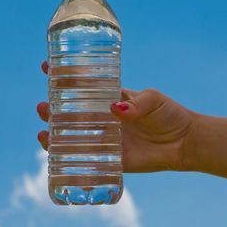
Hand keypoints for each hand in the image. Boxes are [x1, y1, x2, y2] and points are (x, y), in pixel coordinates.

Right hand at [36, 61, 197, 171]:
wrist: (184, 142)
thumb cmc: (170, 115)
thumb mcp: (153, 100)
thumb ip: (137, 103)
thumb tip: (115, 109)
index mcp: (111, 98)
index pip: (83, 85)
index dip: (64, 76)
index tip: (46, 67)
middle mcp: (104, 118)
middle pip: (70, 112)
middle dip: (51, 108)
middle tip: (41, 106)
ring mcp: (105, 138)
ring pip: (72, 135)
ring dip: (54, 132)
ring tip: (42, 130)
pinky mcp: (111, 158)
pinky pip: (86, 158)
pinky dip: (68, 156)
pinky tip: (54, 153)